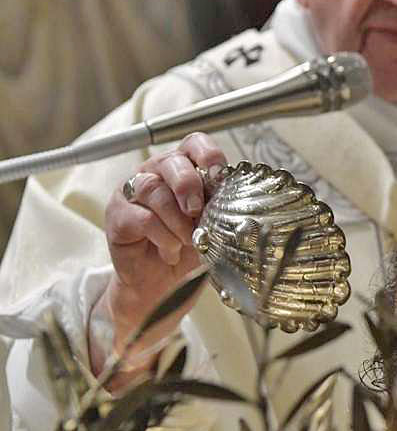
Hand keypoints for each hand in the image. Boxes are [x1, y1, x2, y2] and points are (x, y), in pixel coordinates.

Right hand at [91, 133, 225, 382]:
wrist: (162, 286)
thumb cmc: (190, 249)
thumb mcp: (212, 225)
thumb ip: (221, 207)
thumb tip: (244, 200)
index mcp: (184, 168)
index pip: (195, 144)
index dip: (208, 154)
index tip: (220, 175)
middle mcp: (156, 173)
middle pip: (171, 162)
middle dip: (189, 186)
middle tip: (199, 211)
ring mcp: (133, 192)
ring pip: (153, 189)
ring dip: (176, 218)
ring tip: (188, 240)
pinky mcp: (117, 215)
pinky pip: (140, 217)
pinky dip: (161, 236)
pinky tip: (170, 251)